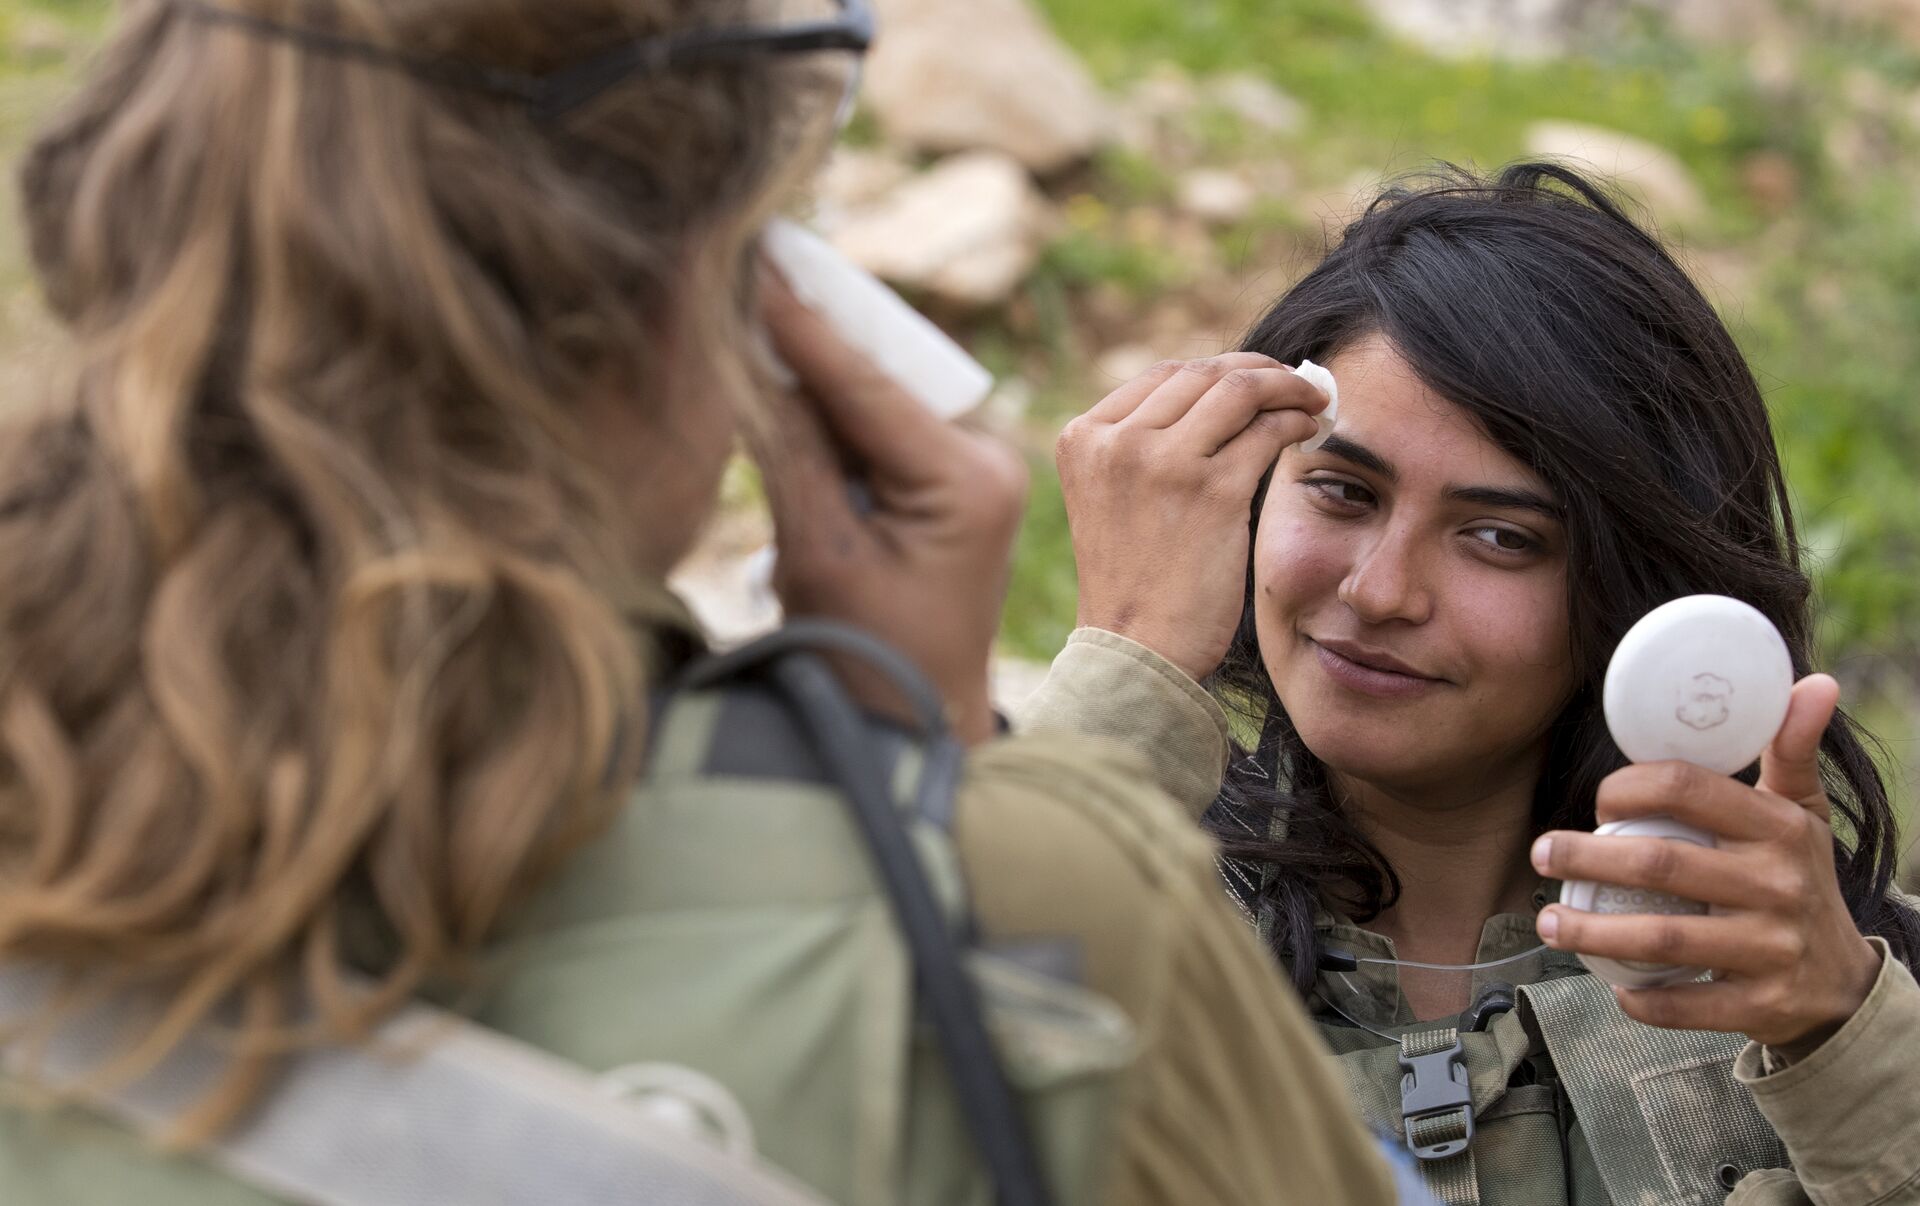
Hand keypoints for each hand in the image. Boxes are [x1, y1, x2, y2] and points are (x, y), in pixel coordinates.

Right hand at [753, 268, 1024, 745]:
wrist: (912, 728)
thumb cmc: (866, 660)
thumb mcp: (817, 552)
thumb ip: (787, 449)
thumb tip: (746, 354)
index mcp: (968, 482)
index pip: (866, 383)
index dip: (799, 322)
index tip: (749, 257)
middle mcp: (986, 460)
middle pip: (879, 373)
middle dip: (809, 329)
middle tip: (743, 264)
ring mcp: (974, 467)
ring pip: (876, 391)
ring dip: (813, 362)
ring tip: (746, 308)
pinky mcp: (950, 481)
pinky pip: (881, 423)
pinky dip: (828, 405)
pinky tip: (776, 371)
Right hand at [1054, 356, 1327, 681]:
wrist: (1136, 649)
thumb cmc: (1134, 582)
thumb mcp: (1111, 499)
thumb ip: (1141, 448)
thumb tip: (1218, 397)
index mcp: (1083, 437)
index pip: (1162, 376)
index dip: (1217, 370)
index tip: (1252, 379)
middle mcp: (1116, 441)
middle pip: (1203, 374)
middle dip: (1258, 371)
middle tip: (1294, 380)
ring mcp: (1162, 462)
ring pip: (1239, 392)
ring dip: (1286, 387)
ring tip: (1311, 398)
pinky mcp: (1211, 490)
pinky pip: (1266, 432)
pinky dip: (1295, 420)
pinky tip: (1308, 429)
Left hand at [1532, 674, 1884, 1049]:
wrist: (1844, 981)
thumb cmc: (1798, 879)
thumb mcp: (1801, 813)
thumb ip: (1791, 750)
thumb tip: (1814, 682)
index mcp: (1778, 829)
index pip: (1688, 790)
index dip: (1628, 788)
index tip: (1596, 801)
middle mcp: (1778, 887)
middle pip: (1661, 865)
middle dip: (1587, 857)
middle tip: (1541, 852)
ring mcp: (1771, 950)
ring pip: (1663, 940)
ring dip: (1593, 933)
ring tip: (1548, 921)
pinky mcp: (1762, 1007)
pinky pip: (1688, 1005)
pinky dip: (1643, 1000)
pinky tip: (1611, 986)